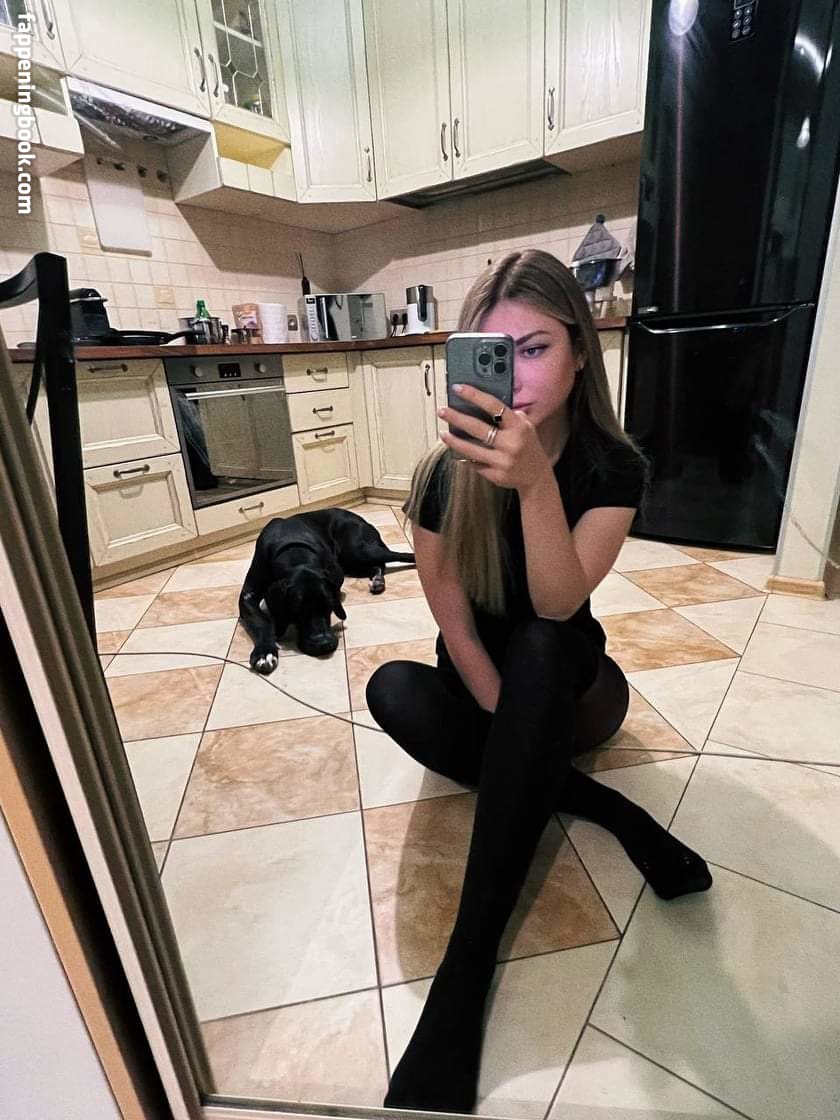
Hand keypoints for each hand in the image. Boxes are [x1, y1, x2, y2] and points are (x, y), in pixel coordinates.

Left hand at [438, 384, 552, 493]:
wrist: (537, 477)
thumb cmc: (528, 448)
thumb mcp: (527, 427)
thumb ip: (511, 415)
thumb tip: (487, 403)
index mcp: (518, 427)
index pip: (493, 406)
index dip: (474, 395)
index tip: (458, 388)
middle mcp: (510, 443)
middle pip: (477, 428)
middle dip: (456, 418)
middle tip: (442, 411)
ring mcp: (502, 461)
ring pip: (471, 449)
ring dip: (454, 441)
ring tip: (443, 434)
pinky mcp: (495, 475)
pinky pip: (475, 464)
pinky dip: (465, 458)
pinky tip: (456, 452)